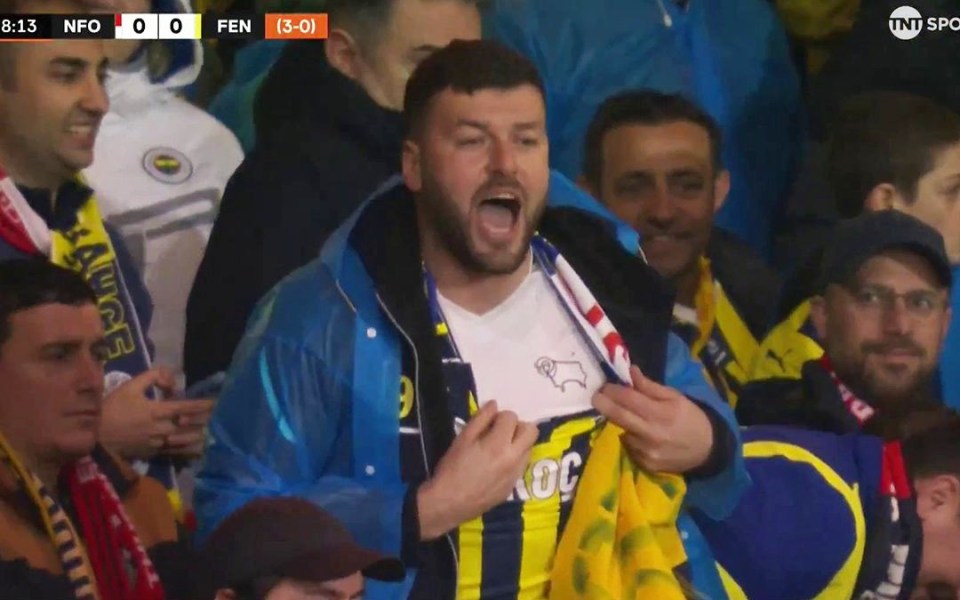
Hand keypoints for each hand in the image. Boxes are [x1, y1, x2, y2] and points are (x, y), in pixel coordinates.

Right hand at [98, 368, 211, 459]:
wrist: (95, 437)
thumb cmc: (112, 408)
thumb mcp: (130, 386)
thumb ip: (152, 378)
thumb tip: (171, 380)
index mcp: (158, 411)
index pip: (186, 407)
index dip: (202, 405)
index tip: (217, 403)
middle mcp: (162, 428)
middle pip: (189, 424)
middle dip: (205, 420)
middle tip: (220, 417)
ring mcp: (158, 442)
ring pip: (185, 439)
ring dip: (200, 435)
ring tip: (213, 432)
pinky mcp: (153, 452)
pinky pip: (174, 450)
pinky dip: (187, 449)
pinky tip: (198, 448)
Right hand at [417, 401, 537, 539]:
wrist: (449, 504)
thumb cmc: (452, 469)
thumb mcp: (462, 440)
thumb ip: (481, 419)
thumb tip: (494, 404)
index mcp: (499, 444)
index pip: (512, 417)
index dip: (500, 416)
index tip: (490, 423)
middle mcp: (514, 458)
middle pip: (532, 431)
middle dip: (518, 426)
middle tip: (500, 432)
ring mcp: (516, 474)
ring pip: (529, 448)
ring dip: (518, 443)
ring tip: (498, 449)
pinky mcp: (513, 487)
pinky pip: (522, 465)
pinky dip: (514, 459)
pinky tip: (496, 466)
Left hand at [592, 365, 712, 473]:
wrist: (708, 450)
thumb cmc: (690, 418)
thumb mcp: (675, 397)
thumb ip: (650, 386)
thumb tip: (630, 371)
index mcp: (661, 413)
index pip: (629, 399)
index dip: (613, 391)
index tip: (604, 385)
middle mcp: (652, 434)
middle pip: (618, 416)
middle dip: (603, 404)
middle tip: (595, 396)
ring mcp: (647, 452)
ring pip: (622, 432)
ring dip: (620, 423)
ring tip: (625, 416)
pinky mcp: (646, 465)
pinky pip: (629, 447)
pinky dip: (630, 438)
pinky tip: (638, 434)